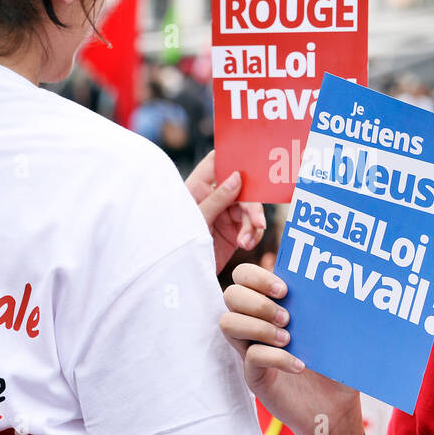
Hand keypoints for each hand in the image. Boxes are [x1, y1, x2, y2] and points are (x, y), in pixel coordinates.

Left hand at [185, 150, 266, 272]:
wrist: (179, 278)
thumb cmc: (177, 245)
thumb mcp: (197, 219)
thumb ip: (217, 198)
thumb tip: (237, 176)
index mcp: (198, 187)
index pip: (216, 162)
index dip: (232, 156)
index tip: (250, 161)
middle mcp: (213, 198)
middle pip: (242, 188)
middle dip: (251, 205)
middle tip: (257, 222)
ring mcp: (225, 214)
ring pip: (249, 209)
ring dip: (252, 224)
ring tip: (246, 241)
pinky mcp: (234, 232)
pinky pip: (252, 227)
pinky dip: (253, 235)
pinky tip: (247, 245)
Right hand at [220, 262, 364, 434]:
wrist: (336, 407)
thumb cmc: (335, 364)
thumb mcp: (336, 332)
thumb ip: (329, 308)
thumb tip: (337, 286)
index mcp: (273, 304)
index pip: (243, 276)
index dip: (256, 277)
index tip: (285, 290)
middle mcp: (256, 323)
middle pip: (230, 294)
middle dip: (257, 302)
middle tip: (287, 318)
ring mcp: (251, 349)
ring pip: (228, 323)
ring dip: (258, 326)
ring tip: (288, 339)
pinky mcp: (254, 375)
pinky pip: (251, 357)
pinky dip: (276, 358)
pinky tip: (299, 365)